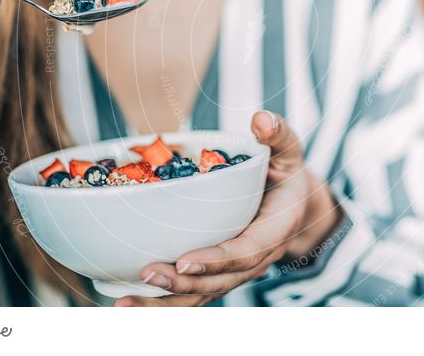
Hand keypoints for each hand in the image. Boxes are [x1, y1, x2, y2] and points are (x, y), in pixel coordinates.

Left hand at [114, 110, 341, 306]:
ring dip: (165, 304)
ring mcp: (236, 271)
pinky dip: (164, 304)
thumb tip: (261, 120)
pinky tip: (131, 302)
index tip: (185, 261)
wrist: (296, 206)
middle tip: (147, 274)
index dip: (217, 260)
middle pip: (220, 281)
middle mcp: (256, 257)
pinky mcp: (219, 274)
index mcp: (275, 229)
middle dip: (183, 285)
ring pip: (203, 296)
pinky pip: (193, 295)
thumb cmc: (287, 174)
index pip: (247, 251)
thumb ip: (278, 134)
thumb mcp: (289, 151)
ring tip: (127, 304)